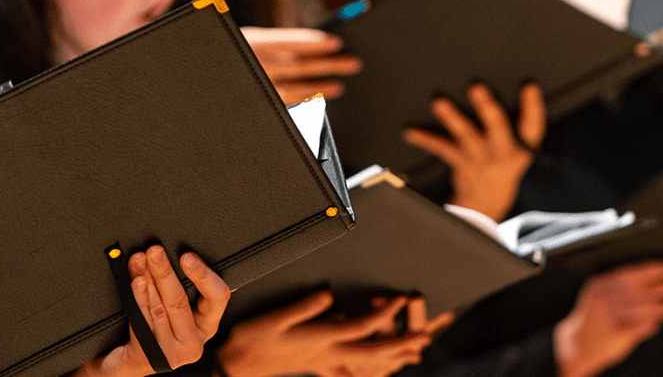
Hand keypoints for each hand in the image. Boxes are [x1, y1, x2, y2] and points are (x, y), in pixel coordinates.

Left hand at [73, 246, 229, 376]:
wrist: (130, 360)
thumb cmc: (155, 326)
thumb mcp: (174, 307)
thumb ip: (181, 286)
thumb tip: (172, 251)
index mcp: (207, 324)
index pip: (218, 297)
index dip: (204, 275)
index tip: (187, 256)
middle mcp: (194, 342)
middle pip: (180, 300)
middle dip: (165, 271)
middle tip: (154, 251)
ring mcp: (173, 353)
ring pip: (159, 308)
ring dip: (147, 280)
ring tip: (140, 260)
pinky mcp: (152, 356)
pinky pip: (143, 321)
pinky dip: (138, 298)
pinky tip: (136, 282)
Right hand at [218, 292, 452, 376]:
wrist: (237, 366)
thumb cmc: (251, 341)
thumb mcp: (273, 319)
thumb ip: (302, 307)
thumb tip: (328, 294)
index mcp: (320, 339)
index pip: (363, 327)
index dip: (385, 314)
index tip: (401, 299)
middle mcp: (327, 353)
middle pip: (373, 351)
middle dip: (400, 343)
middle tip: (425, 336)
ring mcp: (324, 361)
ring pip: (366, 362)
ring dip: (391, 357)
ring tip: (411, 352)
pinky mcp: (318, 364)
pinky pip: (353, 368)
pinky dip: (371, 366)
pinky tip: (377, 364)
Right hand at [241, 27, 361, 104]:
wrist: (211, 73)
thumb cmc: (239, 52)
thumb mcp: (250, 40)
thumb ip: (275, 44)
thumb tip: (315, 44)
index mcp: (254, 42)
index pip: (290, 41)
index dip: (314, 42)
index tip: (336, 42)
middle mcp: (257, 64)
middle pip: (298, 65)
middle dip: (328, 65)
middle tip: (353, 63)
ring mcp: (259, 85)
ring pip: (293, 88)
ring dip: (319, 88)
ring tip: (339, 87)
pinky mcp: (261, 101)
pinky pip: (285, 102)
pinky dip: (302, 100)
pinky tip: (315, 100)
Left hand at [403, 83, 545, 221]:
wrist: (488, 201)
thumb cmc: (503, 162)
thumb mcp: (520, 146)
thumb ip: (519, 121)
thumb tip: (517, 86)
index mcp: (523, 147)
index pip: (533, 127)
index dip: (533, 107)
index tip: (529, 86)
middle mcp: (503, 153)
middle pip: (498, 128)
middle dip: (487, 108)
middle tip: (477, 88)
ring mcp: (481, 159)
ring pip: (466, 135)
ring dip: (452, 118)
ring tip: (439, 103)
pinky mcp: (460, 163)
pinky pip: (441, 149)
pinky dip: (425, 139)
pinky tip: (410, 132)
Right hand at [553, 259, 662, 376]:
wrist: (576, 345)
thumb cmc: (592, 319)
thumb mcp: (600, 296)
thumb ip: (623, 288)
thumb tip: (659, 281)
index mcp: (602, 283)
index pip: (636, 271)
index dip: (660, 268)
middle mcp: (607, 297)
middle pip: (646, 288)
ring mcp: (612, 315)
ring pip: (647, 307)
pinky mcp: (618, 332)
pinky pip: (643, 326)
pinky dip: (653, 323)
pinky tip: (659, 321)